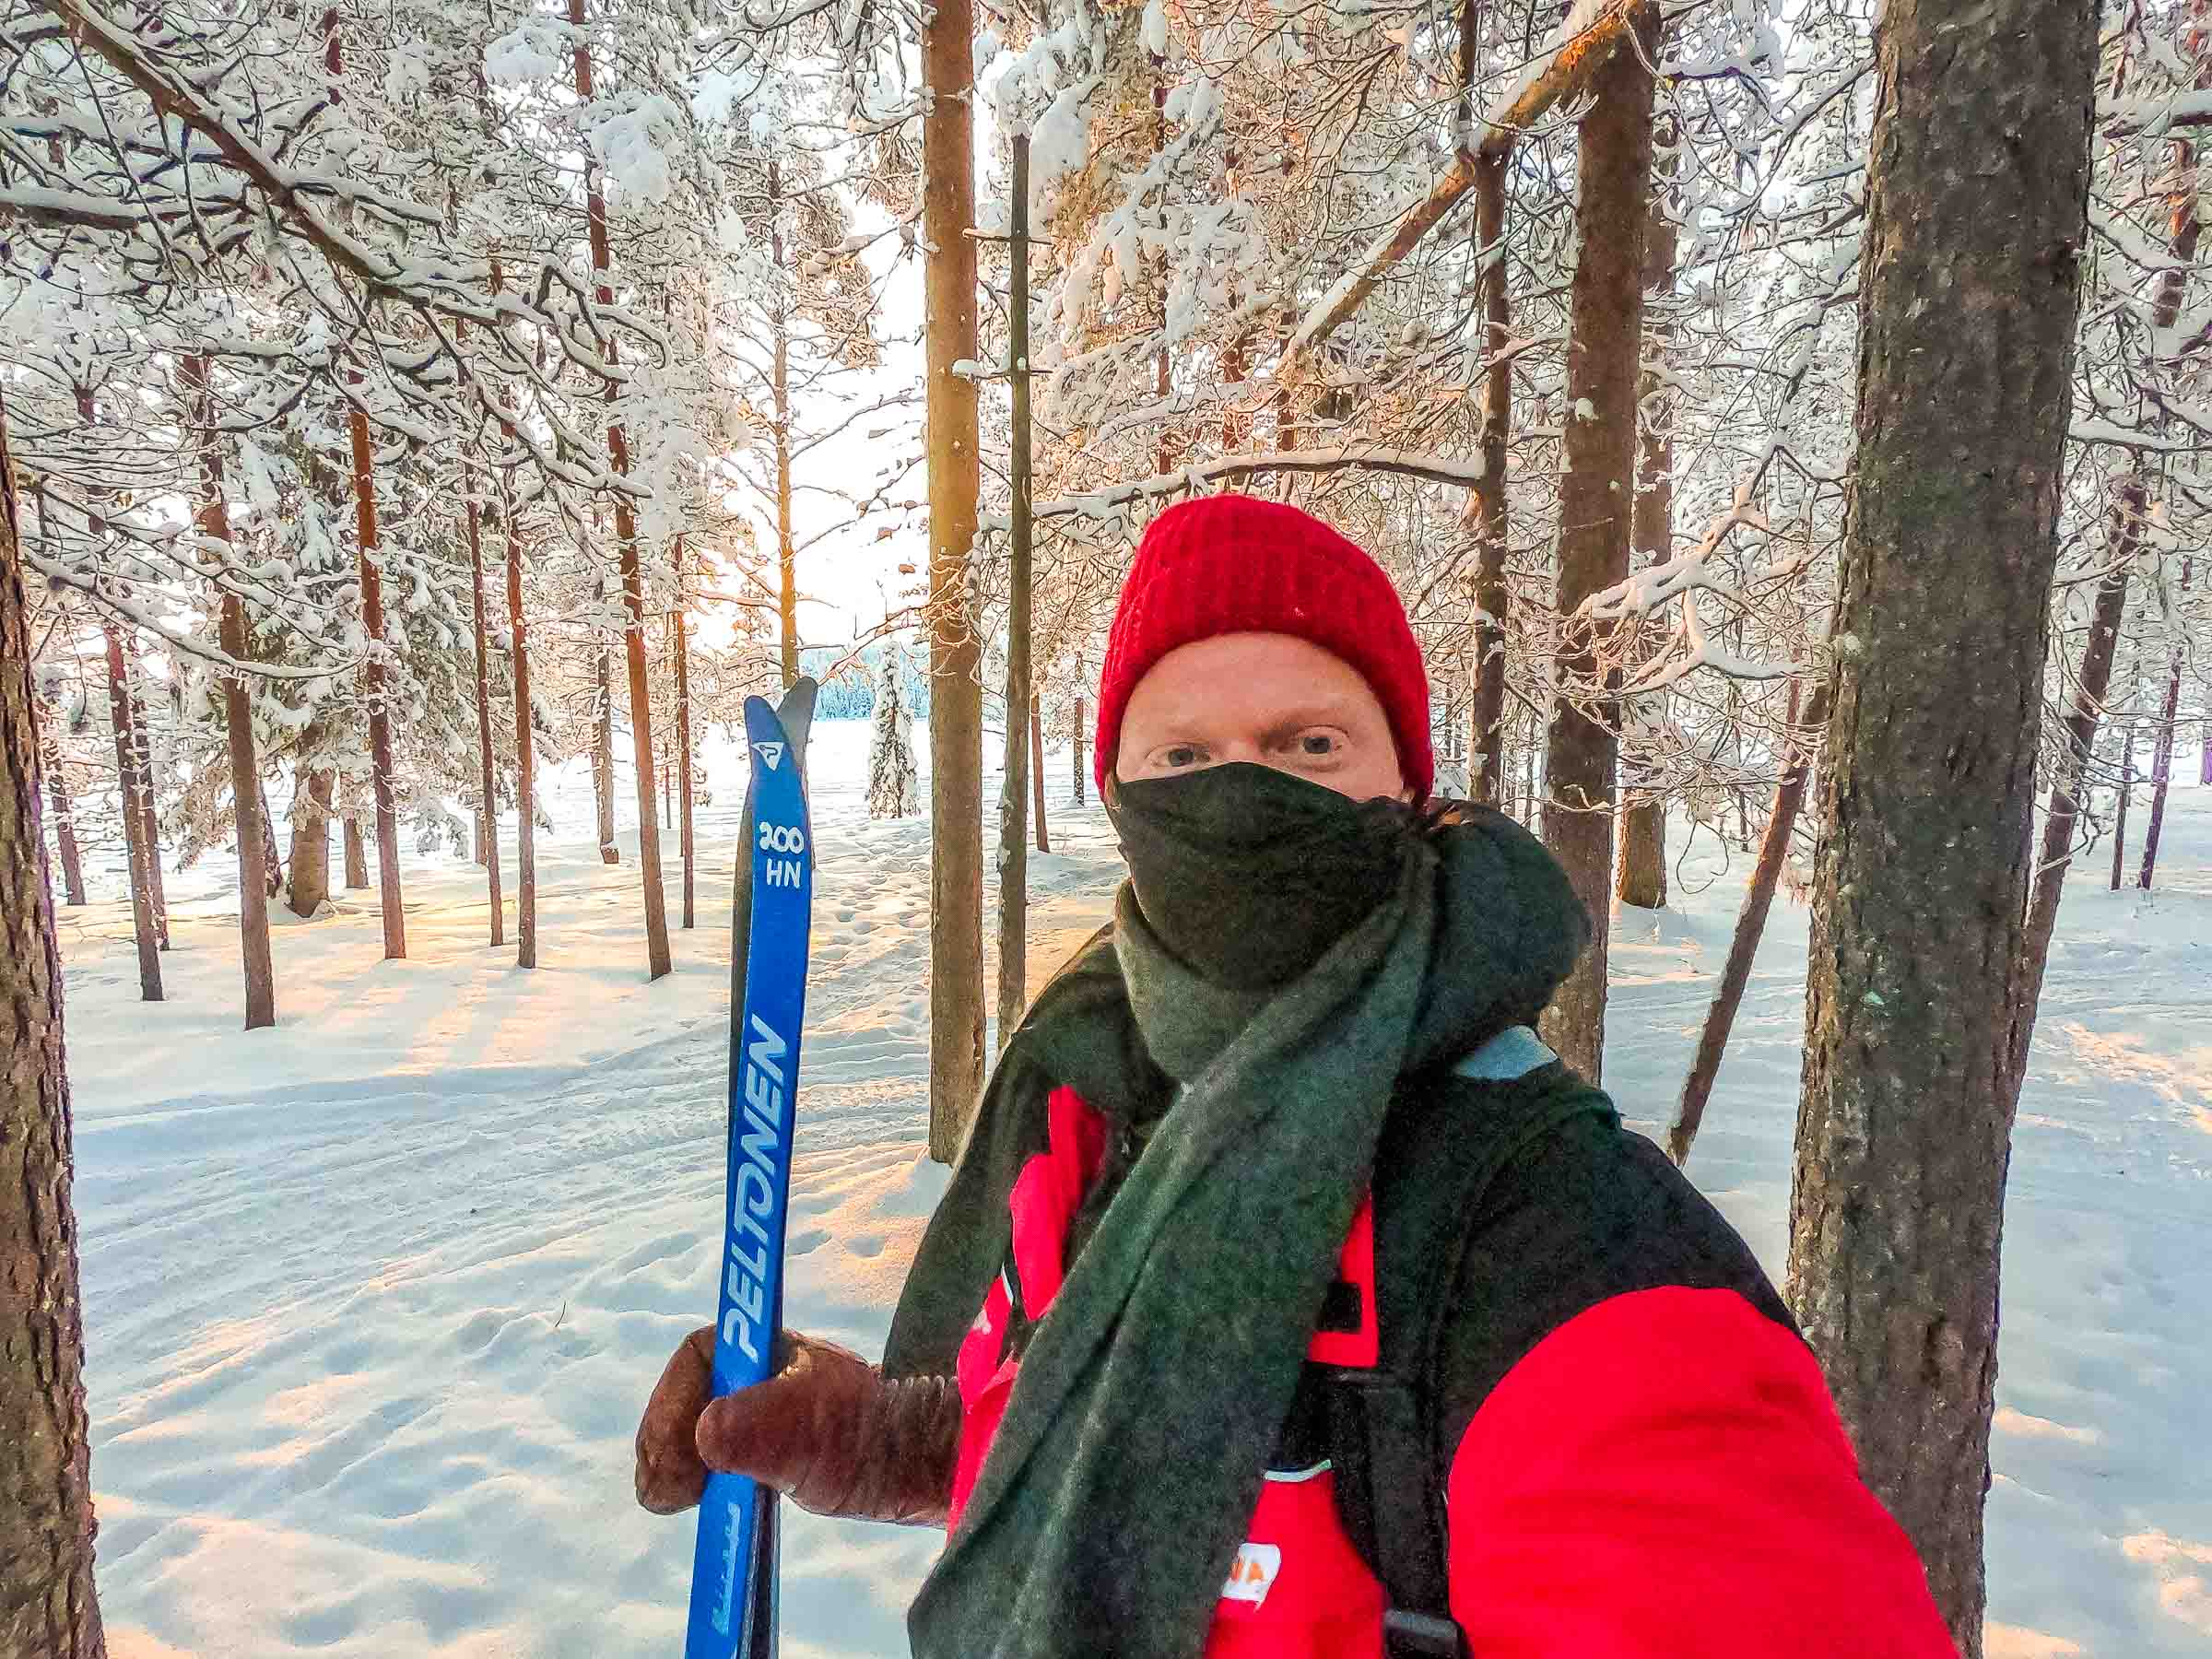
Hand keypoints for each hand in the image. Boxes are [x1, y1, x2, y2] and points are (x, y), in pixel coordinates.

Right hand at [633, 1325, 961, 1524]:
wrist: (911, 1465)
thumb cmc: (867, 1437)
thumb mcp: (819, 1432)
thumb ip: (767, 1427)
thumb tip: (709, 1433)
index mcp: (765, 1347)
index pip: (697, 1358)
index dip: (673, 1403)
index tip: (675, 1458)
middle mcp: (754, 1371)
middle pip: (686, 1394)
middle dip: (666, 1439)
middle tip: (668, 1493)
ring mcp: (755, 1407)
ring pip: (691, 1426)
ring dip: (672, 1462)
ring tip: (675, 1500)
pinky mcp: (759, 1445)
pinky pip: (707, 1454)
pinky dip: (693, 1477)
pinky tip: (697, 1502)